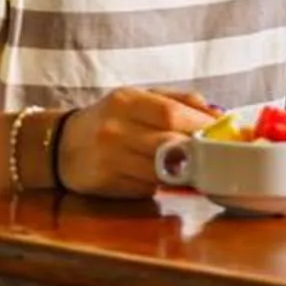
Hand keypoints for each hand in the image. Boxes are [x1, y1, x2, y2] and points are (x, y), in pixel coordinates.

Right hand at [61, 85, 216, 196]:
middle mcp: (115, 129)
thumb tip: (219, 115)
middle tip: (219, 155)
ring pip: (160, 170)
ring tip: (202, 168)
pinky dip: (165, 184)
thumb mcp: (140, 98)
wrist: (61, 145)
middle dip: (199, 151)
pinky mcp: (106, 184)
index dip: (202, 126)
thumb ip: (179, 101)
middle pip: (168, 143)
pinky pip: (147, 187)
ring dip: (186, 172)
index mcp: (126, 101)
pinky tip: (172, 180)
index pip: (171, 113)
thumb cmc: (111, 119)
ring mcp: (109, 159)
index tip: (224, 134)